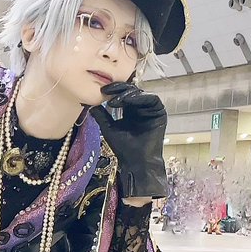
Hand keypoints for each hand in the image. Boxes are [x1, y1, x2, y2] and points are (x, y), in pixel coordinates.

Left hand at [92, 82, 167, 198]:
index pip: (122, 94)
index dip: (113, 90)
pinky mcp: (160, 112)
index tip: (101, 90)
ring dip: (128, 94)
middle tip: (107, 90)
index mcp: (129, 110)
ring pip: (140, 93)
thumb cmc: (123, 148)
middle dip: (119, 89)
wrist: (136, 162)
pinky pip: (152, 99)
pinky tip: (129, 100)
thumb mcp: (108, 128)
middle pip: (131, 91)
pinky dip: (140, 98)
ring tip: (116, 99)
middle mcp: (140, 108)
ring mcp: (150, 109)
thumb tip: (90, 104)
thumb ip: (101, 116)